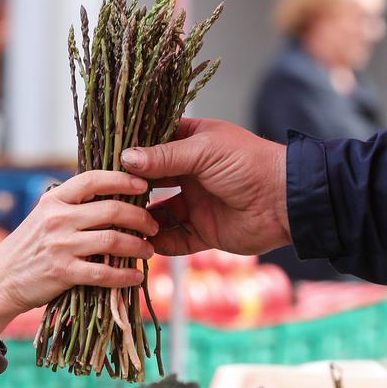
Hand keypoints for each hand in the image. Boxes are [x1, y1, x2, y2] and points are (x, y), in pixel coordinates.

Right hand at [0, 171, 156, 341]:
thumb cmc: (27, 249)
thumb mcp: (42, 217)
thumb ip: (70, 206)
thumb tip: (110, 197)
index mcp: (53, 200)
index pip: (93, 179)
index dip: (122, 179)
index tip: (143, 185)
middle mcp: (57, 219)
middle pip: (111, 210)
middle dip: (140, 217)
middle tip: (152, 225)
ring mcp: (60, 245)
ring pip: (113, 240)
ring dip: (138, 246)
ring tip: (148, 250)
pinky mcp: (63, 272)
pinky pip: (104, 272)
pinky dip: (125, 275)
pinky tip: (135, 277)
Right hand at [118, 118, 290, 257]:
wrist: (287, 202)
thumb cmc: (249, 164)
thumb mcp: (204, 151)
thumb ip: (164, 156)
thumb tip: (125, 158)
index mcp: (191, 144)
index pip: (152, 144)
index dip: (129, 151)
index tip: (102, 157)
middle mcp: (189, 173)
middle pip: (149, 181)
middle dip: (127, 188)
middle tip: (99, 193)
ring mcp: (194, 203)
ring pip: (156, 213)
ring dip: (138, 217)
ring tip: (112, 220)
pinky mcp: (202, 231)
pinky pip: (172, 240)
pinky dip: (155, 243)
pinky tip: (134, 243)